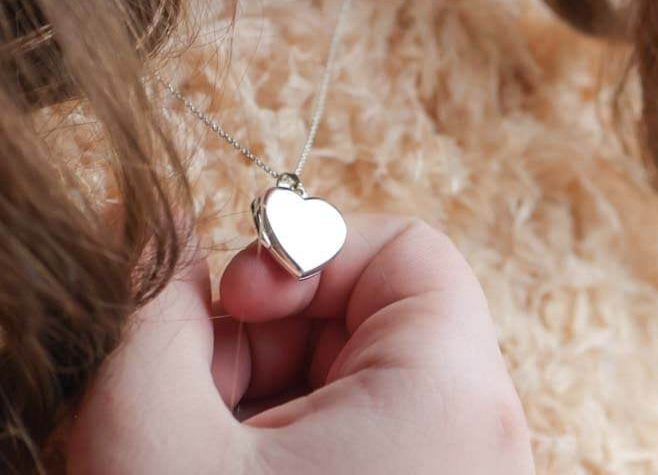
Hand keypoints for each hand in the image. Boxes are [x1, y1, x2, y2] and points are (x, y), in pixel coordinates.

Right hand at [66, 213, 534, 473]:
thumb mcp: (148, 441)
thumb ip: (148, 314)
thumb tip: (166, 239)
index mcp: (451, 396)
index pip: (406, 248)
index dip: (311, 245)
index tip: (234, 299)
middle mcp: (474, 437)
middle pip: (364, 313)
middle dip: (256, 338)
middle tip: (184, 395)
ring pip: (342, 381)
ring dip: (250, 399)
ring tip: (192, 458)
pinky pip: (344, 441)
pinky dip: (270, 450)